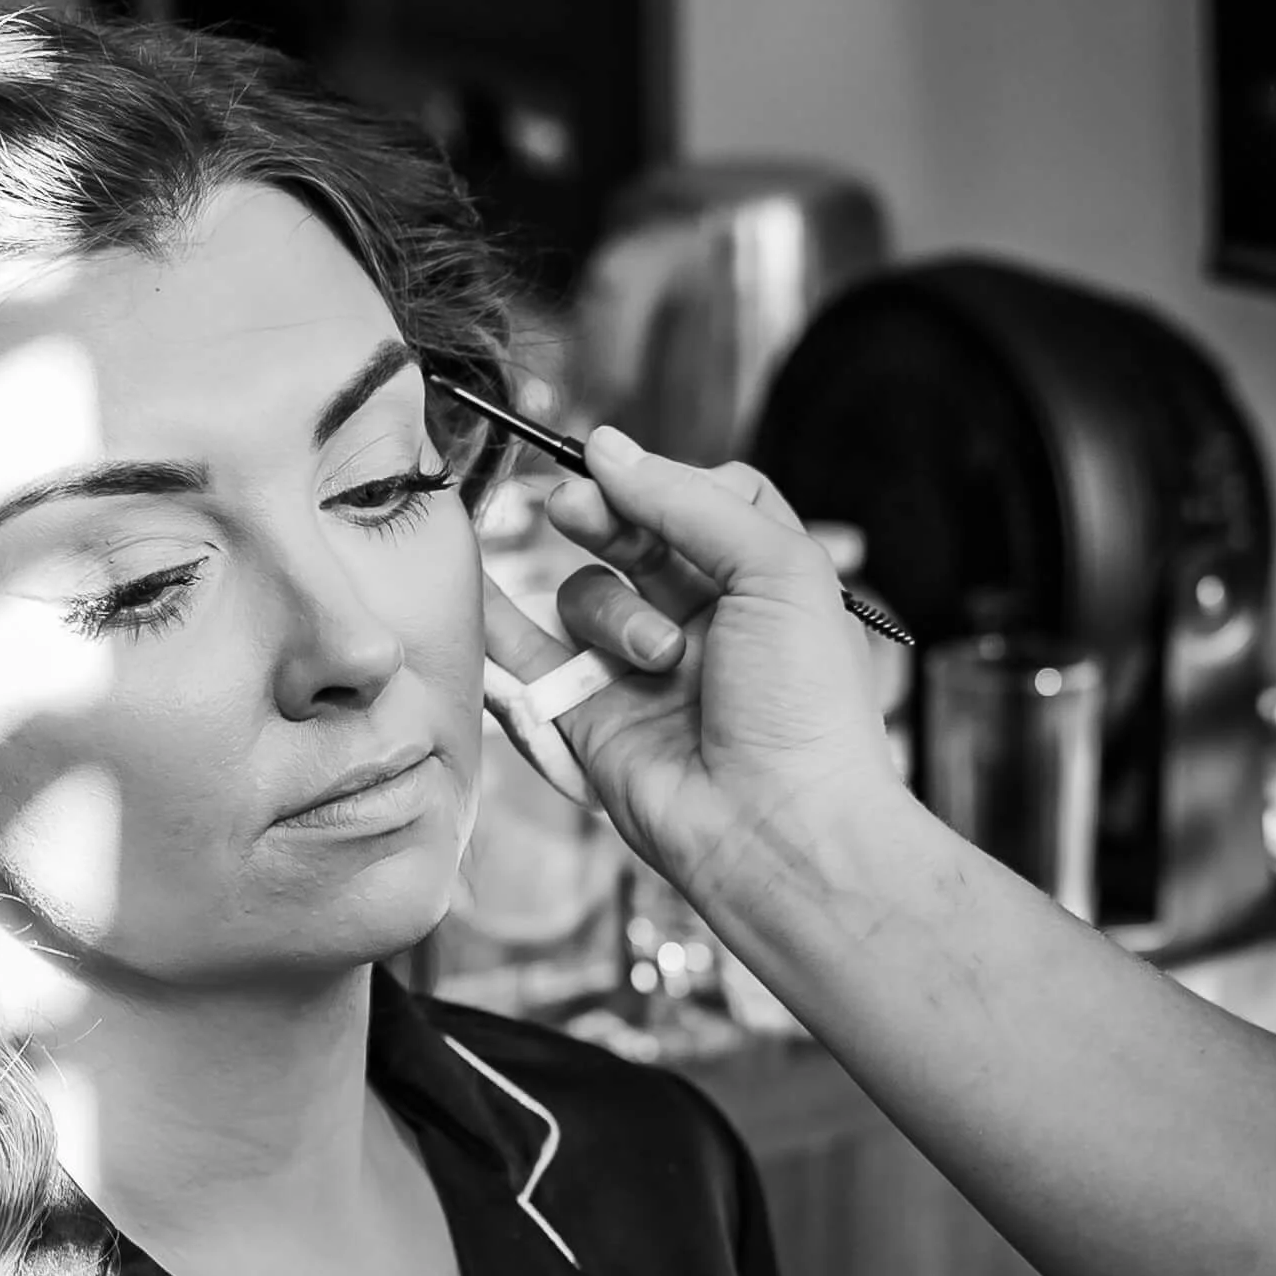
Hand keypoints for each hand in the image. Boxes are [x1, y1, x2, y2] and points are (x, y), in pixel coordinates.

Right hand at [480, 428, 901, 920]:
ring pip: (587, 594)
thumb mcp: (778, 571)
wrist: (782, 830)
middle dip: (602, 515)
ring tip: (658, 660)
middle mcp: (704, 621)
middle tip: (572, 506)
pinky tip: (470, 583)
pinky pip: (532, 655)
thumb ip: (690, 501)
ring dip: (611, 612)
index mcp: (762, 583)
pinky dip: (497, 620)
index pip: (699, 499)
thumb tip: (605, 445)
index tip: (627, 474)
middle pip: (632, 535)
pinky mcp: (591, 717)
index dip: (664, 483)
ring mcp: (643, 670)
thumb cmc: (805, 703)